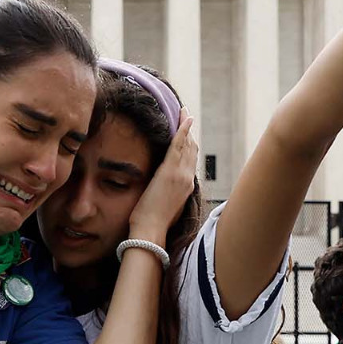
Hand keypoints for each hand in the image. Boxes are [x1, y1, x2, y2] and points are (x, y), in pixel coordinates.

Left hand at [128, 111, 198, 242]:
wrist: (151, 230)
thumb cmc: (153, 223)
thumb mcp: (166, 206)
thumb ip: (169, 194)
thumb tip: (165, 188)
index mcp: (186, 187)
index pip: (191, 162)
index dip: (191, 147)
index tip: (189, 135)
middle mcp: (188, 179)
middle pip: (192, 151)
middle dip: (190, 133)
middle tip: (188, 117)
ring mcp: (181, 175)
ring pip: (187, 146)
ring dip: (186, 127)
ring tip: (185, 113)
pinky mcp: (170, 171)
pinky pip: (178, 146)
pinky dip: (182, 131)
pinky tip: (185, 119)